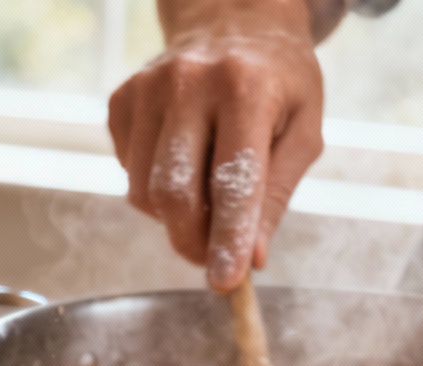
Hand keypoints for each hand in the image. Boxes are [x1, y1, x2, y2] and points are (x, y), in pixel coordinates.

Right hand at [107, 0, 323, 290]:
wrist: (231, 19)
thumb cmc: (278, 80)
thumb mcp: (302, 130)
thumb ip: (277, 195)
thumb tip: (252, 260)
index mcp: (246, 86)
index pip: (232, 180)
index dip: (228, 237)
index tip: (225, 282)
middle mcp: (189, 81)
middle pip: (174, 192)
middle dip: (193, 241)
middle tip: (212, 261)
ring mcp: (147, 88)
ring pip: (144, 192)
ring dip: (174, 219)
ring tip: (205, 201)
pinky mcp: (121, 100)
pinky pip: (128, 174)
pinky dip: (154, 189)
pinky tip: (182, 164)